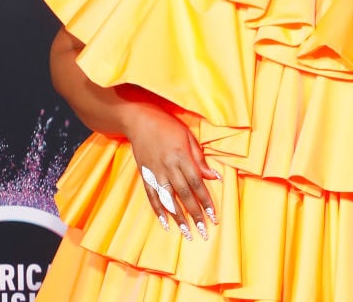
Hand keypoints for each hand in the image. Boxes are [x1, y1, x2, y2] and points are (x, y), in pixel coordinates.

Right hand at [125, 100, 219, 240]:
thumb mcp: (188, 136)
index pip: (197, 183)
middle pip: (184, 194)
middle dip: (195, 214)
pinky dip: (158, 211)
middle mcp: (168, 167)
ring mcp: (155, 172)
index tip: (213, 215)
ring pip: (168, 199)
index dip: (205, 200)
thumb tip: (213, 176)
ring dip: (178, 217)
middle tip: (203, 231)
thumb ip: (199, 158)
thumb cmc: (168, 126)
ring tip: (187, 232)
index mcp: (181, 156)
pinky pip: (152, 196)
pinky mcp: (145, 175)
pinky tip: (166, 223)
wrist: (139, 120)